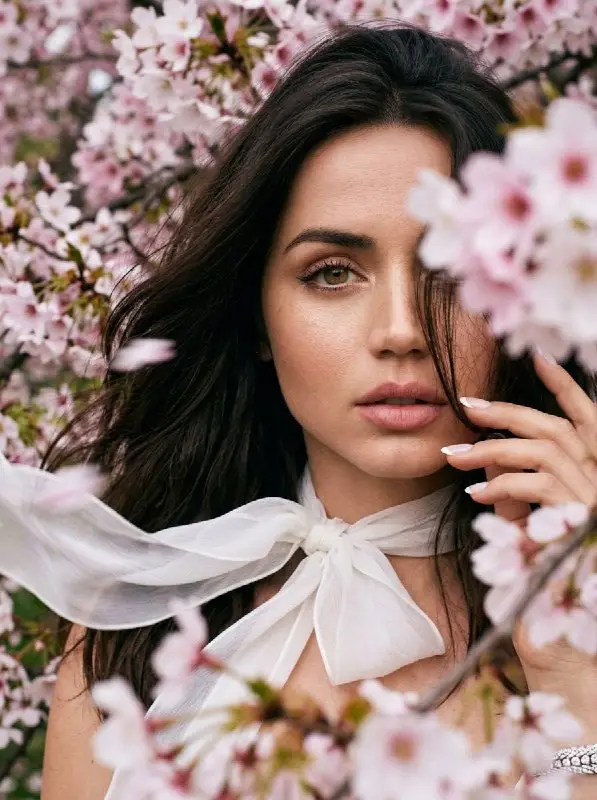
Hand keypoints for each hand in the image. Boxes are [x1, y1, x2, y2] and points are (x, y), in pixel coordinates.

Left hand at [441, 351, 596, 709]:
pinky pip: (536, 485)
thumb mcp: (528, 532)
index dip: (566, 386)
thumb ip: (521, 498)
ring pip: (543, 450)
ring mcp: (592, 502)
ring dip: (493, 448)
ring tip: (454, 455)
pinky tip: (475, 492)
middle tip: (465, 405)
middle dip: (508, 412)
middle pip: (557, 429)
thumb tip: (492, 476)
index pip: (588, 421)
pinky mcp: (578, 522)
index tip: (538, 354)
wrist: (564, 650)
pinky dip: (501, 483)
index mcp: (592, 482)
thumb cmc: (540, 590)